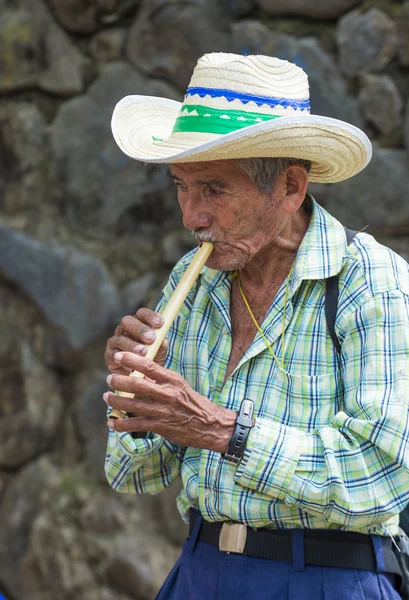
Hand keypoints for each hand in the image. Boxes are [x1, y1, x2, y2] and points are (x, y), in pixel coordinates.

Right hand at [104, 308, 167, 374]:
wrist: (142, 376)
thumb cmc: (152, 357)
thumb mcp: (160, 350)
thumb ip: (161, 343)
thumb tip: (162, 338)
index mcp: (138, 323)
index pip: (141, 313)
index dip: (150, 316)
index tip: (160, 323)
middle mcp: (124, 329)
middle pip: (127, 321)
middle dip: (140, 329)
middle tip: (151, 338)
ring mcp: (115, 341)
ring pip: (120, 339)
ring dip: (132, 345)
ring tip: (143, 352)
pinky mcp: (109, 355)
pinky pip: (114, 354)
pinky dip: (124, 359)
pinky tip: (132, 365)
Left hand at [104, 352, 236, 452]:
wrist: (210, 424)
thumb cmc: (193, 402)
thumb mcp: (179, 385)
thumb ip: (161, 379)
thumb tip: (140, 372)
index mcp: (172, 380)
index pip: (149, 366)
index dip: (131, 360)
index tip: (118, 356)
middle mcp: (167, 394)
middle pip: (137, 385)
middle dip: (119, 381)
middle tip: (109, 378)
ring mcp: (163, 411)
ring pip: (133, 405)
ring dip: (116, 402)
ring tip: (107, 397)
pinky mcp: (160, 427)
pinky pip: (136, 425)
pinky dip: (121, 425)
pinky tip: (112, 423)